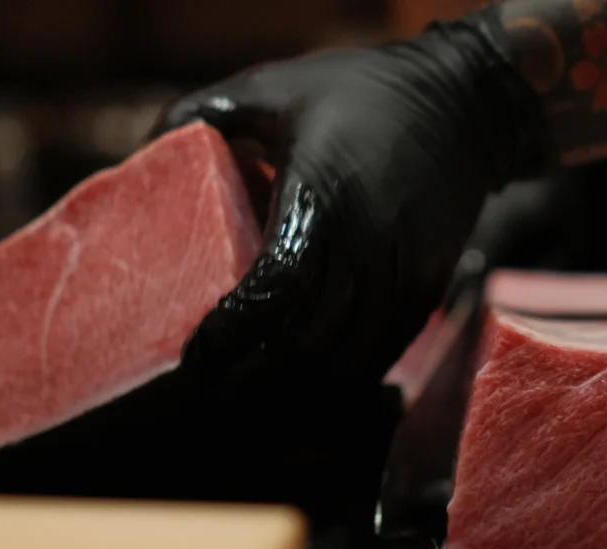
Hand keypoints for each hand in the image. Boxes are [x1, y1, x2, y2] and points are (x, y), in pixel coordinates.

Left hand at [147, 8, 553, 384]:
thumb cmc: (362, 93)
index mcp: (324, 194)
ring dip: (299, 393)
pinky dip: (342, 381)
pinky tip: (309, 387)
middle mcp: (370, 243)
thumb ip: (205, 115)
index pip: (275, 287)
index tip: (198, 354)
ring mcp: (405, 272)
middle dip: (255, 379)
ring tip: (254, 403)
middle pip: (310, 341)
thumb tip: (142, 153)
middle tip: (212, 391)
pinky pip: (382, 354)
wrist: (463, 105)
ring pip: (349, 361)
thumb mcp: (276, 86)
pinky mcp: (429, 288)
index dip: (233, 332)